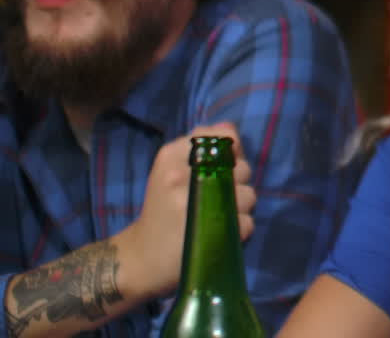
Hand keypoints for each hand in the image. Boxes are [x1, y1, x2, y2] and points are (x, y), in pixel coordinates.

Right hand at [114, 122, 256, 300]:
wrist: (140, 256)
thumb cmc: (162, 209)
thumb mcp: (171, 171)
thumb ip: (203, 150)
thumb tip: (232, 131)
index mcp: (171, 155)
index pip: (224, 136)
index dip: (232, 152)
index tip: (221, 168)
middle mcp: (180, 175)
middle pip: (241, 167)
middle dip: (237, 182)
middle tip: (215, 197)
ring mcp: (194, 204)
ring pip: (248, 195)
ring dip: (240, 207)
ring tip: (215, 216)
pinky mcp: (208, 231)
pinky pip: (246, 221)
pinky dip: (237, 229)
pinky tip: (217, 232)